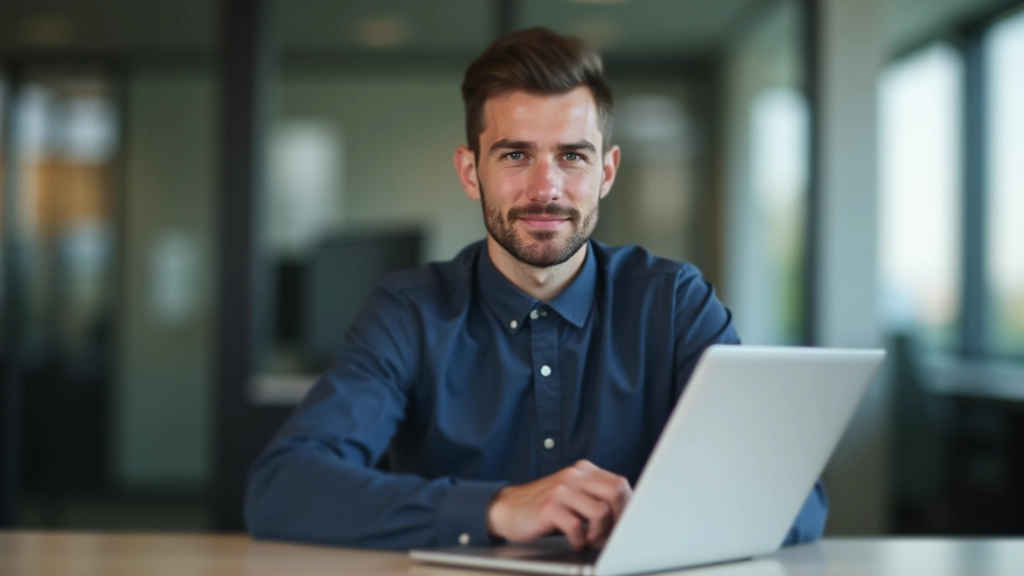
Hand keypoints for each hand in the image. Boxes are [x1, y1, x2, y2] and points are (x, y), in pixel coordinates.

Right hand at [486, 460, 631, 548]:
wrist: (507, 508)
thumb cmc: (544, 505)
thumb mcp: (572, 493)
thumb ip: (595, 495)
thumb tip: (626, 514)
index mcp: (583, 470)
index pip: (620, 484)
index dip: (628, 507)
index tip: (626, 525)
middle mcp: (574, 475)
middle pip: (616, 493)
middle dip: (619, 520)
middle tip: (609, 535)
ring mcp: (561, 490)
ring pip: (600, 512)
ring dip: (598, 533)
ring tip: (588, 539)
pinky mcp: (549, 507)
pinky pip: (577, 527)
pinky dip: (579, 540)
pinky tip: (573, 541)